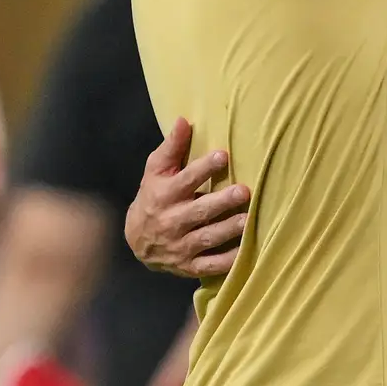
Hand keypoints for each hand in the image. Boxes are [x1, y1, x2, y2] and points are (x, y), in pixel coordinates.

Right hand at [125, 118, 247, 279]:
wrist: (138, 240)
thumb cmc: (153, 196)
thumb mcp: (155, 170)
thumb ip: (172, 147)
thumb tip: (184, 120)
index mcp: (164, 195)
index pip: (185, 180)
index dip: (203, 168)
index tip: (223, 155)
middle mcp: (171, 221)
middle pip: (199, 211)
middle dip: (221, 202)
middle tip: (244, 191)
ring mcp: (180, 245)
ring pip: (206, 238)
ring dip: (228, 230)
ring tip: (248, 220)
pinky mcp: (189, 265)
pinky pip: (210, 265)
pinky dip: (227, 261)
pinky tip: (245, 252)